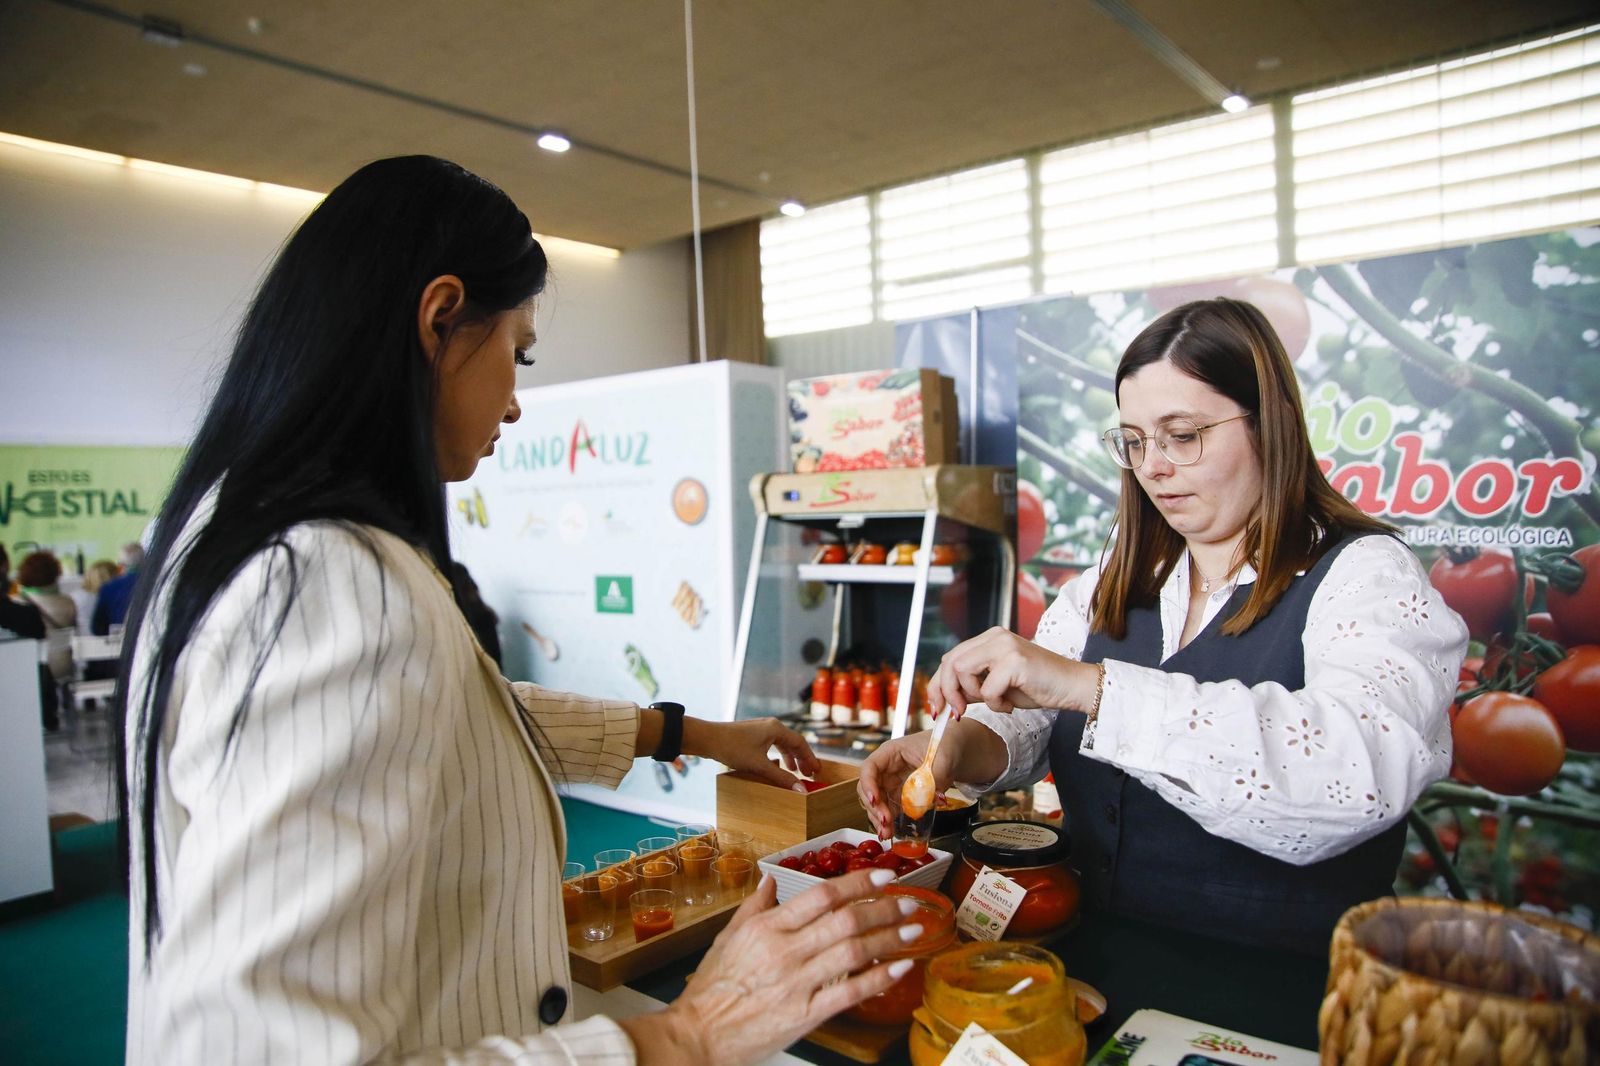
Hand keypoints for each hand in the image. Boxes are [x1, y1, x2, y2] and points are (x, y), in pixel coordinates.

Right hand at [645, 869, 918, 1065]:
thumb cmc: (711, 989)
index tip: (884, 876)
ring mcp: (796, 983)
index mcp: (766, 927)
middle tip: (909, 901)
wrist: (698, 1035)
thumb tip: (772, 879)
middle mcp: (784, 950)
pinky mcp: (805, 1014)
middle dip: (883, 908)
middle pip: (845, 920)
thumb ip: (754, 906)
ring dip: (889, 938)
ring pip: (854, 952)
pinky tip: (900, 968)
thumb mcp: (727, 938)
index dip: (858, 882)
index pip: (821, 896)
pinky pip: (850, 991)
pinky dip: (879, 978)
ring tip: (913, 930)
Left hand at [693, 717, 818, 790]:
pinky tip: (775, 764)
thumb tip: (800, 790)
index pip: (800, 743)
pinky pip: (771, 744)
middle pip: (792, 742)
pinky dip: (777, 755)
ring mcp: (760, 728)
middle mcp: (770, 725)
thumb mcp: (760, 765)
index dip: (810, 758)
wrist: (708, 738)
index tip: (817, 771)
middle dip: (801, 758)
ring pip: (781, 743)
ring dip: (789, 757)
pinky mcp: (752, 734)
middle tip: (808, 774)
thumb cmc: (733, 748)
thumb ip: (781, 777)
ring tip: (794, 771)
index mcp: (776, 729)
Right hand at [856, 732, 954, 837]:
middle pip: (869, 788)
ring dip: (879, 818)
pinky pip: (888, 809)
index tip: (874, 800)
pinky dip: (888, 822)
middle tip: (886, 821)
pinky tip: (890, 832)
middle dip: (874, 807)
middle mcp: (886, 768)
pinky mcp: (899, 795)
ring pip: (876, 802)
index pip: (870, 767)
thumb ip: (936, 778)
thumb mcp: (943, 758)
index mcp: (891, 753)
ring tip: (887, 833)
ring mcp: (891, 782)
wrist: (954, 750)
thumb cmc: (944, 744)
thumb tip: (930, 800)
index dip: (869, 784)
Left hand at [928, 626, 1093, 717]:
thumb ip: (974, 685)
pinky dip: (995, 704)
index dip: (937, 684)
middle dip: (946, 691)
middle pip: (950, 662)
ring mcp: (1005, 646)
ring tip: (996, 703)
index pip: (950, 657)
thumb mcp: (998, 685)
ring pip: (962, 670)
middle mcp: (995, 636)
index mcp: (990, 638)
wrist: (1073, 687)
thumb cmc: (1038, 686)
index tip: (936, 707)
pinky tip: (1011, 705)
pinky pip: (987, 689)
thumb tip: (946, 698)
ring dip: (972, 695)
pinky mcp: (1015, 661)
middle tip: (956, 713)